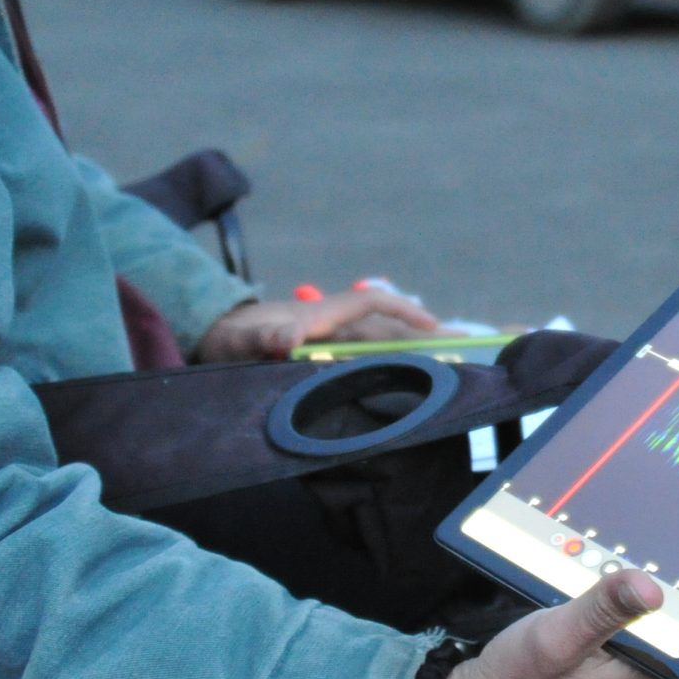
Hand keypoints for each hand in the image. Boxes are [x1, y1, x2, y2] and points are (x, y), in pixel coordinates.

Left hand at [194, 287, 438, 362]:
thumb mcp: (240, 340)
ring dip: (414, 348)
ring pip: (381, 341)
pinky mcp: (325, 353)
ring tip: (451, 359)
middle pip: (387, 325)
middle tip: (465, 344)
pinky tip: (411, 375)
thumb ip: (263, 338)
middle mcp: (332, 323)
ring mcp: (330, 338)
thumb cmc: (227, 338)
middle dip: (425, 333)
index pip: (371, 304)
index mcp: (320, 314)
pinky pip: (365, 355)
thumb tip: (288, 337)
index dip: (403, 311)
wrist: (214, 337)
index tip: (430, 327)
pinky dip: (393, 360)